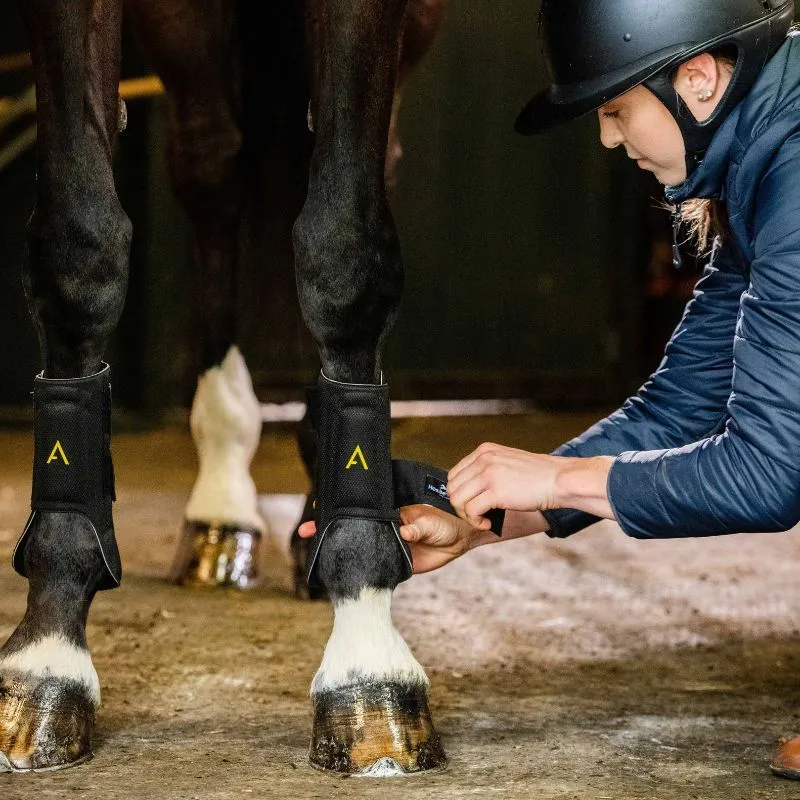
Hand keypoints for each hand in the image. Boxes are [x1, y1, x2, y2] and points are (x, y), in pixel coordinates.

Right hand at [297, 504, 483, 573]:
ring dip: (339, 547)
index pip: (359, 508)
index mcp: (389, 510)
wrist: (461, 539)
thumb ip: (416, 525)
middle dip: (328, 527)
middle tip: (307, 530)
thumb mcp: (430, 520)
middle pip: (352, 526)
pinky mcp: (394, 563)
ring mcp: (386, 544)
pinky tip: (343, 571)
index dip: (339, 508)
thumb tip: (404, 530)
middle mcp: (383, 526)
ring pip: (358, 545)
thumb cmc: (446, 521)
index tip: (318, 507)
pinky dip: (359, 568)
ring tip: (316, 549)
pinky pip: (374, 566)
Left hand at [446, 442, 560, 527]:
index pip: (454, 474)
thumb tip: (470, 490)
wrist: (560, 479)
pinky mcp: (496, 490)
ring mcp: (488, 473)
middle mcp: (483, 459)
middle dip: (460, 506)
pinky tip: (488, 523)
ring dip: (467, 515)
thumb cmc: (539, 476)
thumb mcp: (507, 463)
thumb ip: (487, 470)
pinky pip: (471, 510)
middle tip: (477, 515)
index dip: (460, 493)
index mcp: (484, 451)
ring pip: (457, 499)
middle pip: (452, 487)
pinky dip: (476, 521)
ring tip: (483, 520)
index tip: (472, 504)